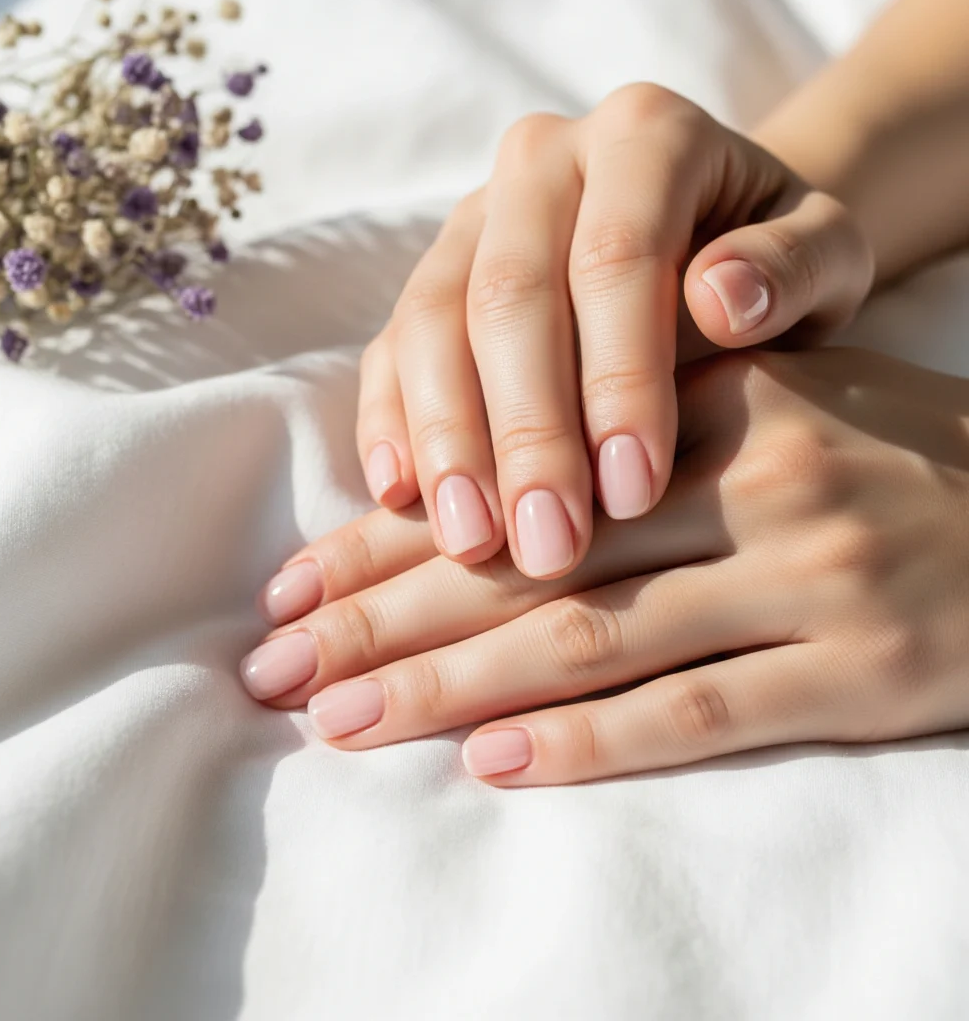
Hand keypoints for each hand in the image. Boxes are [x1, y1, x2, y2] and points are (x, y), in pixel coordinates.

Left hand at [244, 349, 968, 785]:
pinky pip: (699, 711)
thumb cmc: (888, 460)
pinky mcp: (862, 670)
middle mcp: (755, 481)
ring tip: (344, 721)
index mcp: (712, 404)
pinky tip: (495, 763)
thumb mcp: (768, 406)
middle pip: (526, 564)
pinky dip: (590, 741)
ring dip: (452, 689)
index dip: (392, 537)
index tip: (294, 586)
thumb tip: (476, 502)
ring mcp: (811, 576)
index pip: (514, 477)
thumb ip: (635, 433)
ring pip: (591, 639)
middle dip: (384, 619)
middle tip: (279, 667)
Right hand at [357, 84, 872, 579]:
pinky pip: (390, 349)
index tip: (633, 494)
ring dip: (448, 443)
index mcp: (644, 137)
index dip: (618, 381)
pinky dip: (389, 424)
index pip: (616, 259)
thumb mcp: (823, 257)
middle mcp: (541, 161)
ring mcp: (473, 220)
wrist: (712, 243)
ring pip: (430, 324)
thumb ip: (792, 269)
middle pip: (507, 297)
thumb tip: (724, 302)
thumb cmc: (773, 264)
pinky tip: (402, 499)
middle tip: (545, 548)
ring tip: (473, 547)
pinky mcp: (431, 280)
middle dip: (525, 434)